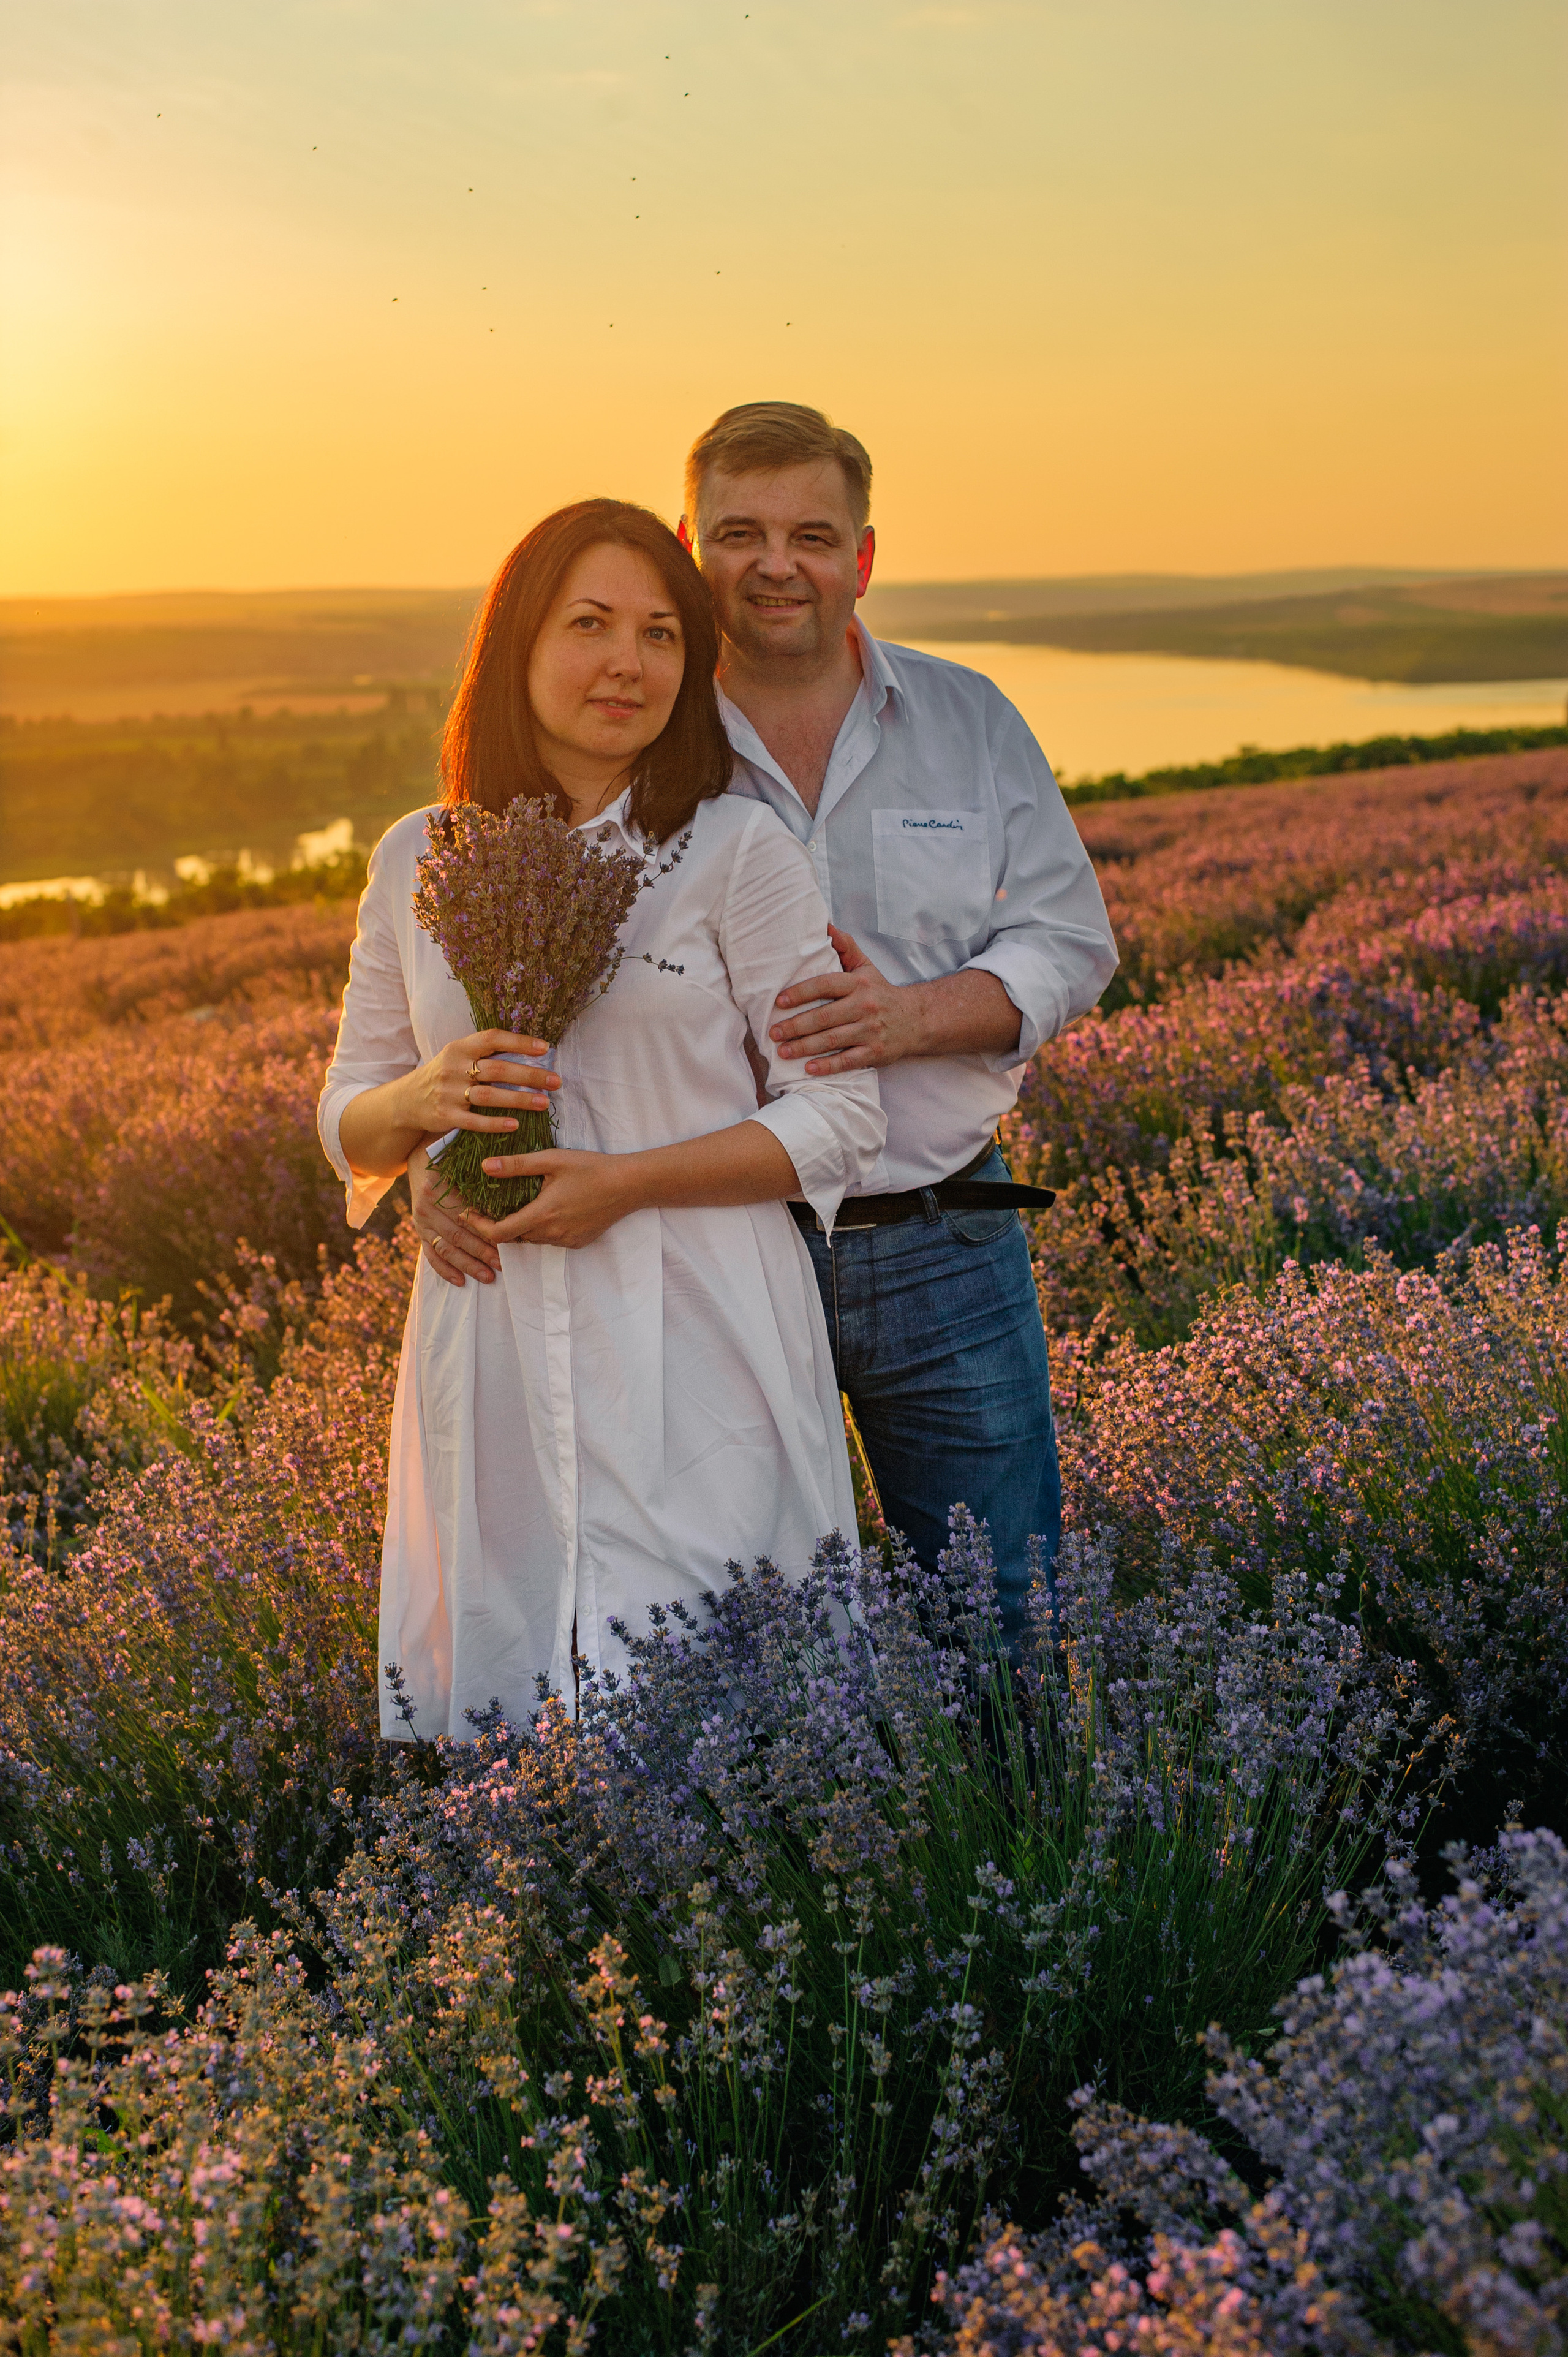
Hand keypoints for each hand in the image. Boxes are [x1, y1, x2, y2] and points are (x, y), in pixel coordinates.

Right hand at [399, 1029, 559, 1139]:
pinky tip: (515, 1125)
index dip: (519, 1042)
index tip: (545, 1048)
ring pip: (489, 1096)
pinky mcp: (446, 1116)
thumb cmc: (444, 1075)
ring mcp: (449, 1092)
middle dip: (530, 1075)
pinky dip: (495, 1124)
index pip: (492, 1038)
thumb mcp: (458, 1057)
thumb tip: (529, 1051)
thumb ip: (485, 1053)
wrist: (407, 1100)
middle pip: (497, 1069)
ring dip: (519, 1100)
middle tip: (555, 1081)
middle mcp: (454, 1067)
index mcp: (459, 1047)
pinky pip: (474, 1121)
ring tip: (544, 1103)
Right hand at [408, 1144, 500, 1286]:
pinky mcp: (418, 1230)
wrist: (417, 1154)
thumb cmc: (447, 1153)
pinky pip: (430, 1254)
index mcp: (437, 1188)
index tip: (508, 1240)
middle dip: (481, 1252)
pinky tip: (460, 1281)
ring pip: (446, 1248)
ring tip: (488, 1277)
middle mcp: (426, 1207)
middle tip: (502, 1264)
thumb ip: (477, 1169)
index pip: (465, 1215)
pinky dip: (444, 1269)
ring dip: (467, 1265)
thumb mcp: (459, 1155)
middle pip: (458, 1235)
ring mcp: (420, 1220)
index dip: (486, 1229)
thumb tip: (507, 1178)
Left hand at [474, 1148, 642, 1249]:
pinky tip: (546, 1209)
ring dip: (521, 1226)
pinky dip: (541, 1228)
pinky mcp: (578, 1242)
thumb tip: (485, 1166)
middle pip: (513, 1237)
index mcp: (543, 1214)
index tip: (468, 1213)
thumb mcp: (552, 1160)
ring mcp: (566, 1240)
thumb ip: (517, 1165)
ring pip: (532, 1239)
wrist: (630, 1185)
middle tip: (487, 1205)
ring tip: (516, 1204)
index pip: (499, 1233)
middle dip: (498, 1224)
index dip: (479, 1226)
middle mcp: (553, 1234)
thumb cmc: (591, 1168)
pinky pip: (550, 1239)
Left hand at [769, 927, 922, 1072]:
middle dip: (796, 1026)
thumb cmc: (880, 992)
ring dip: (805, 1047)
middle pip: (824, 1017)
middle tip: (774, 1032)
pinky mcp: (875, 1052)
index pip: (825, 985)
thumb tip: (824, 926)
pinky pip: (848, 1060)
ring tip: (783, 1051)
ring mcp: (870, 1031)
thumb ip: (845, 946)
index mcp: (858, 984)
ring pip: (833, 1040)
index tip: (779, 1002)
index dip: (801, 993)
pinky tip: (808, 1069)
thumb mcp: (865, 966)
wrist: (916, 1020)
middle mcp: (865, 1006)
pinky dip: (828, 1066)